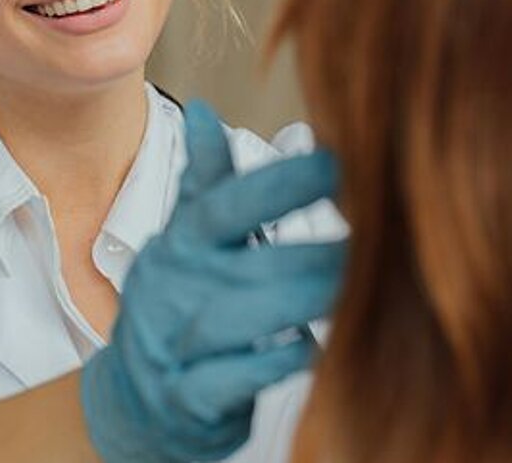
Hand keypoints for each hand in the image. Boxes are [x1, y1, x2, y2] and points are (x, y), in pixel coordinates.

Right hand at [81, 101, 346, 462]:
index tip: (334, 162)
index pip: (222, 206)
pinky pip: (228, 381)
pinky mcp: (186, 399)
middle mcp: (174, 291)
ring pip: (236, 321)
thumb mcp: (182, 241)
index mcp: (181, 247)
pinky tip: (308, 348)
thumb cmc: (176, 308)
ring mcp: (175, 346)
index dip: (277, 184)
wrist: (137, 400)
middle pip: (244, 263)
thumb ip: (204, 182)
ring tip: (351, 292)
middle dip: (313, 254)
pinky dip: (268, 366)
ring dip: (298, 304)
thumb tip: (203, 110)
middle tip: (374, 242)